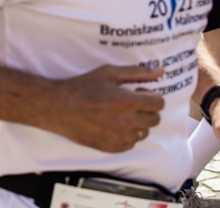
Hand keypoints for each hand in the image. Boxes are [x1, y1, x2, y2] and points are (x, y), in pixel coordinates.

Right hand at [48, 65, 163, 151]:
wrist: (58, 107)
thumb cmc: (82, 87)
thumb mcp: (108, 73)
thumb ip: (137, 72)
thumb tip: (161, 71)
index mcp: (128, 101)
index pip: (159, 103)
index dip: (150, 96)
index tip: (137, 92)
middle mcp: (127, 121)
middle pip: (155, 119)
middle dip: (145, 109)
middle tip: (127, 103)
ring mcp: (120, 137)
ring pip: (144, 132)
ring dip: (136, 123)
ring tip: (118, 114)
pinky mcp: (112, 147)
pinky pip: (131, 143)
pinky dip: (125, 135)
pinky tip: (111, 124)